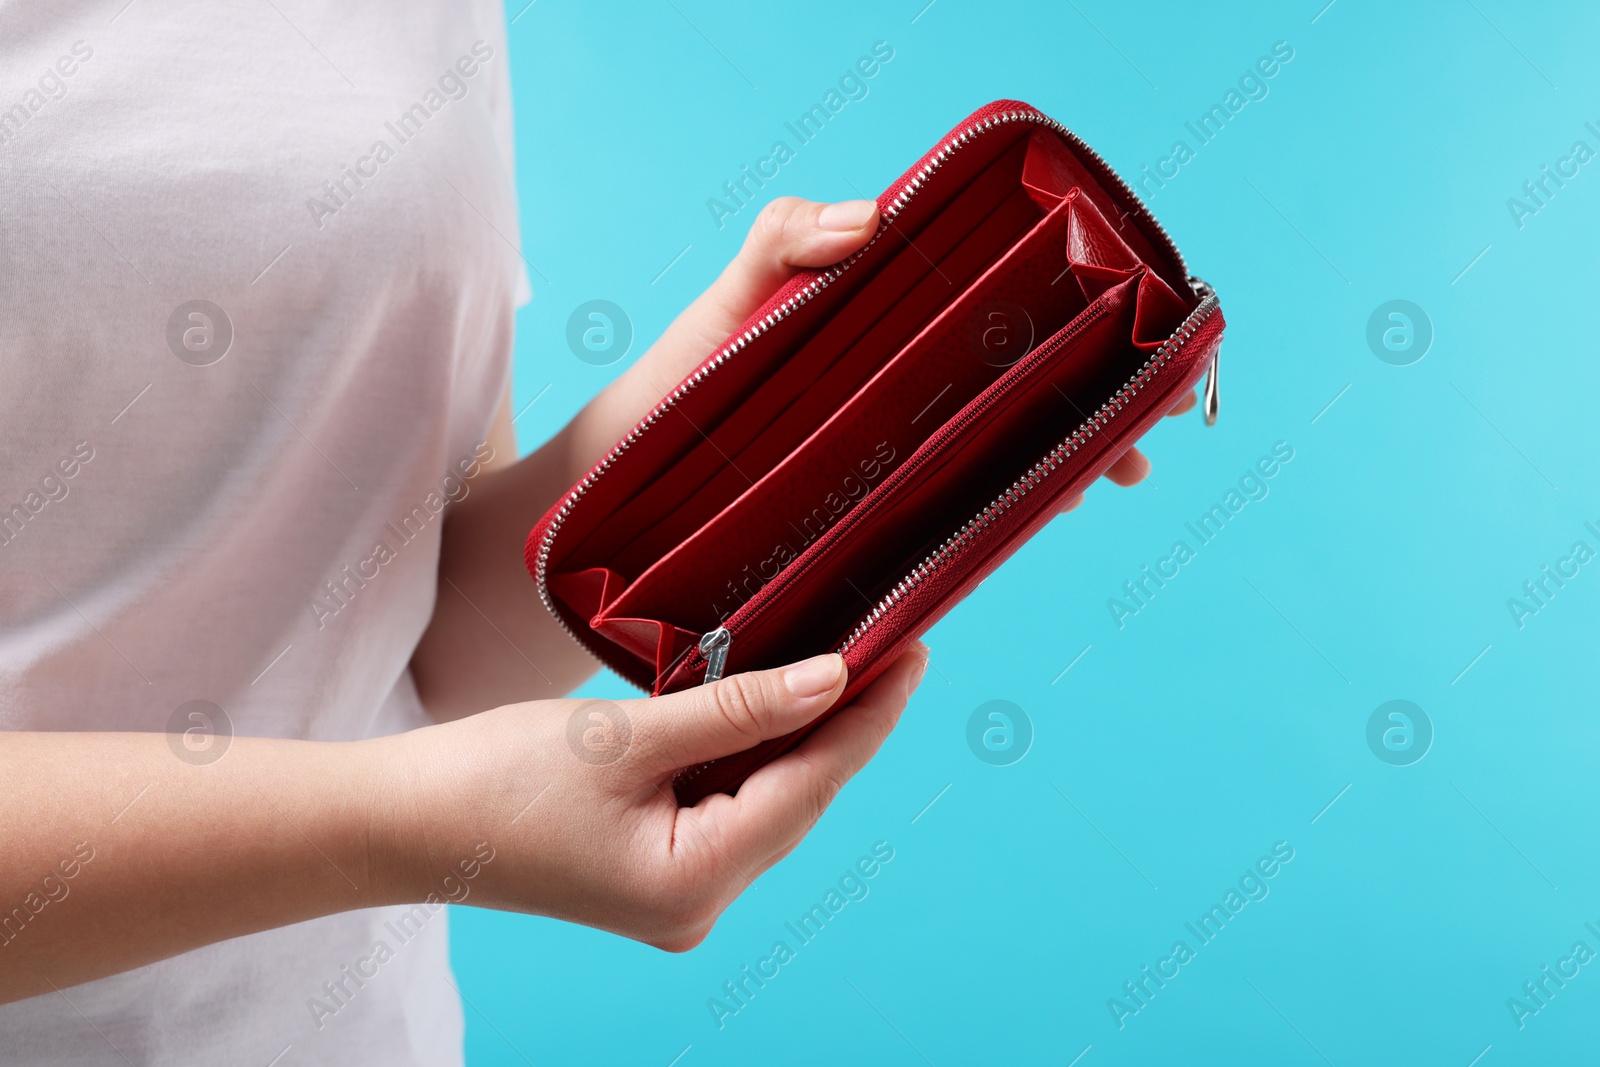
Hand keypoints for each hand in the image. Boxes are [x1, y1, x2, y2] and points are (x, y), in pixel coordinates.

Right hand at [387, 647, 927, 949]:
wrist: (402, 822)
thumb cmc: (496, 779)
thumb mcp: (627, 737)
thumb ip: (738, 709)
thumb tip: (834, 676)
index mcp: (695, 883)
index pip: (812, 785)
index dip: (868, 715)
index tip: (912, 650)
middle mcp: (699, 902)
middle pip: (797, 797)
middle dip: (842, 720)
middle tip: (890, 639)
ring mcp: (678, 891)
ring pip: (765, 799)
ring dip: (797, 733)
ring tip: (847, 656)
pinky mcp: (658, 868)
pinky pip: (728, 802)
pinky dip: (750, 751)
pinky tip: (775, 699)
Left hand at [565, 195, 1191, 509]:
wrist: (609, 497)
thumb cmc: (673, 390)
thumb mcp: (732, 298)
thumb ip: (785, 238)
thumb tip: (877, 219)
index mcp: (889, 349)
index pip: (1003, 332)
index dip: (1076, 340)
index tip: (1129, 357)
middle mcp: (902, 415)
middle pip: (1020, 409)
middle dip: (1091, 422)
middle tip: (1132, 451)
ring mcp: (888, 480)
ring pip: (995, 473)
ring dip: (1056, 476)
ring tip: (1091, 485)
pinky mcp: (866, 544)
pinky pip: (943, 537)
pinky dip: (990, 532)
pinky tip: (1020, 533)